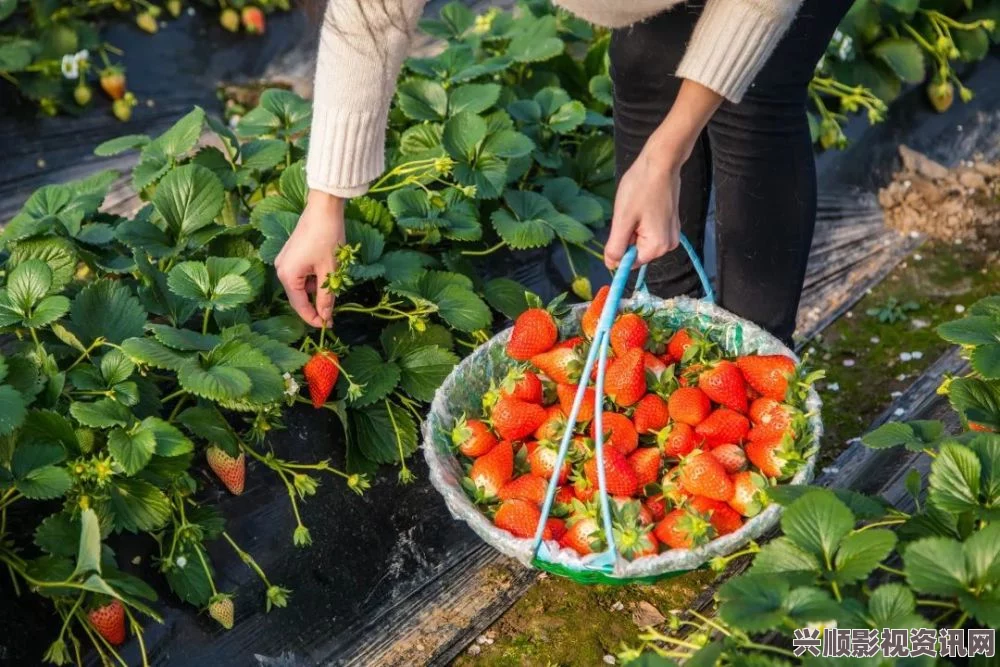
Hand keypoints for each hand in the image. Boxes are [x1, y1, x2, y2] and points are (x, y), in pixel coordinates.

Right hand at [275, 190, 345, 326]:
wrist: (324, 208)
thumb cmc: (327, 237)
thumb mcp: (330, 270)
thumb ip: (327, 297)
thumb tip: (326, 317)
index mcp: (287, 275)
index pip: (300, 306)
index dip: (314, 318)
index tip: (329, 325)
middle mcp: (281, 269)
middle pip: (299, 296)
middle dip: (316, 302)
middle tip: (334, 309)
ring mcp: (284, 261)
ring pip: (302, 285)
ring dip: (317, 287)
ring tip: (333, 277)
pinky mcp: (290, 254)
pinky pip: (301, 274)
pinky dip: (314, 276)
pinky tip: (326, 268)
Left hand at [604, 79, 722, 269]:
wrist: (661, 162)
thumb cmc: (640, 187)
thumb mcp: (622, 219)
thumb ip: (616, 247)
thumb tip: (611, 266)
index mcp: (657, 247)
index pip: (630, 262)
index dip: (619, 247)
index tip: (620, 226)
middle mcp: (668, 245)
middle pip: (636, 251)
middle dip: (628, 235)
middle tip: (629, 213)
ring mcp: (671, 234)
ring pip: (641, 240)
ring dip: (633, 228)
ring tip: (636, 207)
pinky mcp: (670, 224)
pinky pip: (649, 231)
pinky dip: (641, 222)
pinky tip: (643, 205)